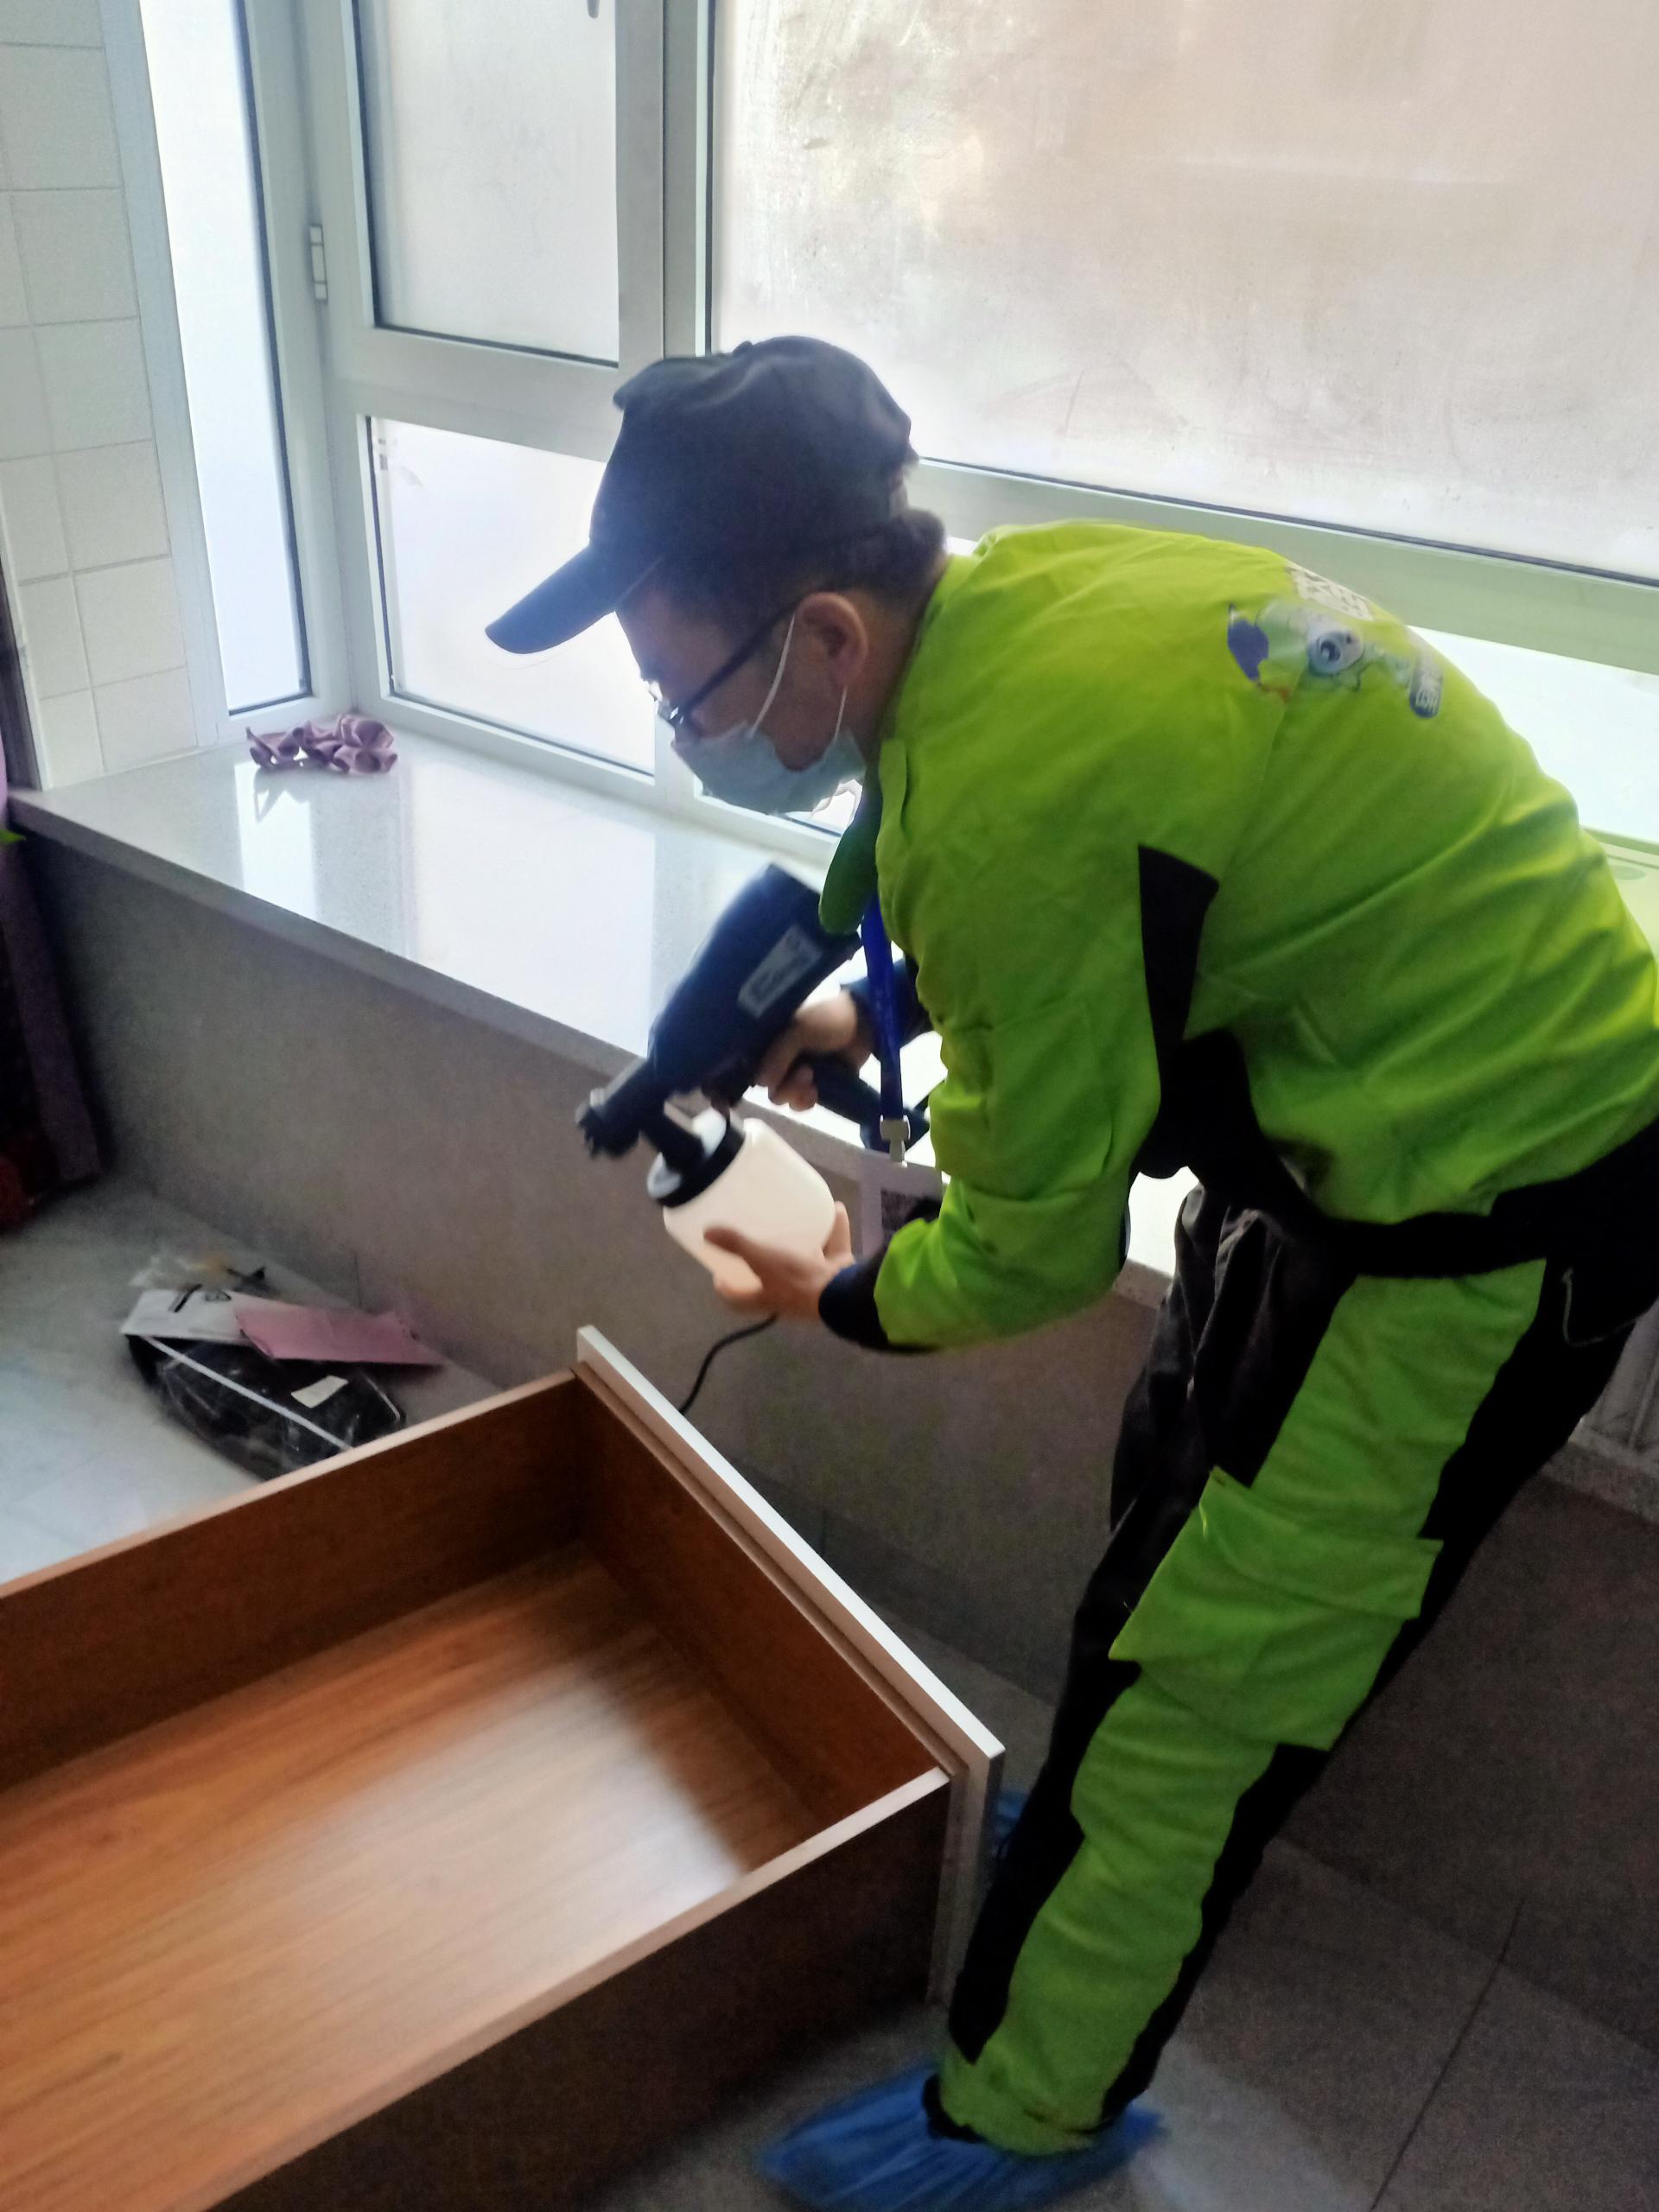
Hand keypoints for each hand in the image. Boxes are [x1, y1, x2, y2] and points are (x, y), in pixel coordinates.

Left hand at [705, 1203, 854, 1319]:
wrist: (843, 1293)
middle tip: (757, 1244)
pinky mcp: (838, 1273)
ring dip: (804, 1242)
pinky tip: (834, 1210)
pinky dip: (836, 1230)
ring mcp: (817, 1285)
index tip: (718, 1274)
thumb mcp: (762, 1260)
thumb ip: (737, 1246)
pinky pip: (835, 1248)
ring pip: (807, 1262)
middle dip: (766, 1265)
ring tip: (796, 1224)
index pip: (739, 1300)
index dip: (727, 1290)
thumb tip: (707, 1232)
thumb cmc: (795, 1280)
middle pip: (773, 1282)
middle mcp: (791, 1296)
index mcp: (768, 1298)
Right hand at [751, 990, 871, 1111]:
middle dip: (785, 1087)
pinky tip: (816, 1094)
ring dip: (796, 1095)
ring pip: (785, 1097)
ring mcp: (798, 1073)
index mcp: (772, 1041)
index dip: (760, 1076)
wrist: (866, 1026)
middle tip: (805, 1075)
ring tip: (812, 1085)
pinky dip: (806, 1102)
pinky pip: (802, 1102)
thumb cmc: (830, 1020)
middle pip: (770, 1086)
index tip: (776, 1076)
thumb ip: (779, 1055)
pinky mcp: (816, 1085)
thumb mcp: (800, 1031)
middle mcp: (781, 1058)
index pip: (753, 1065)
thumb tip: (760, 1083)